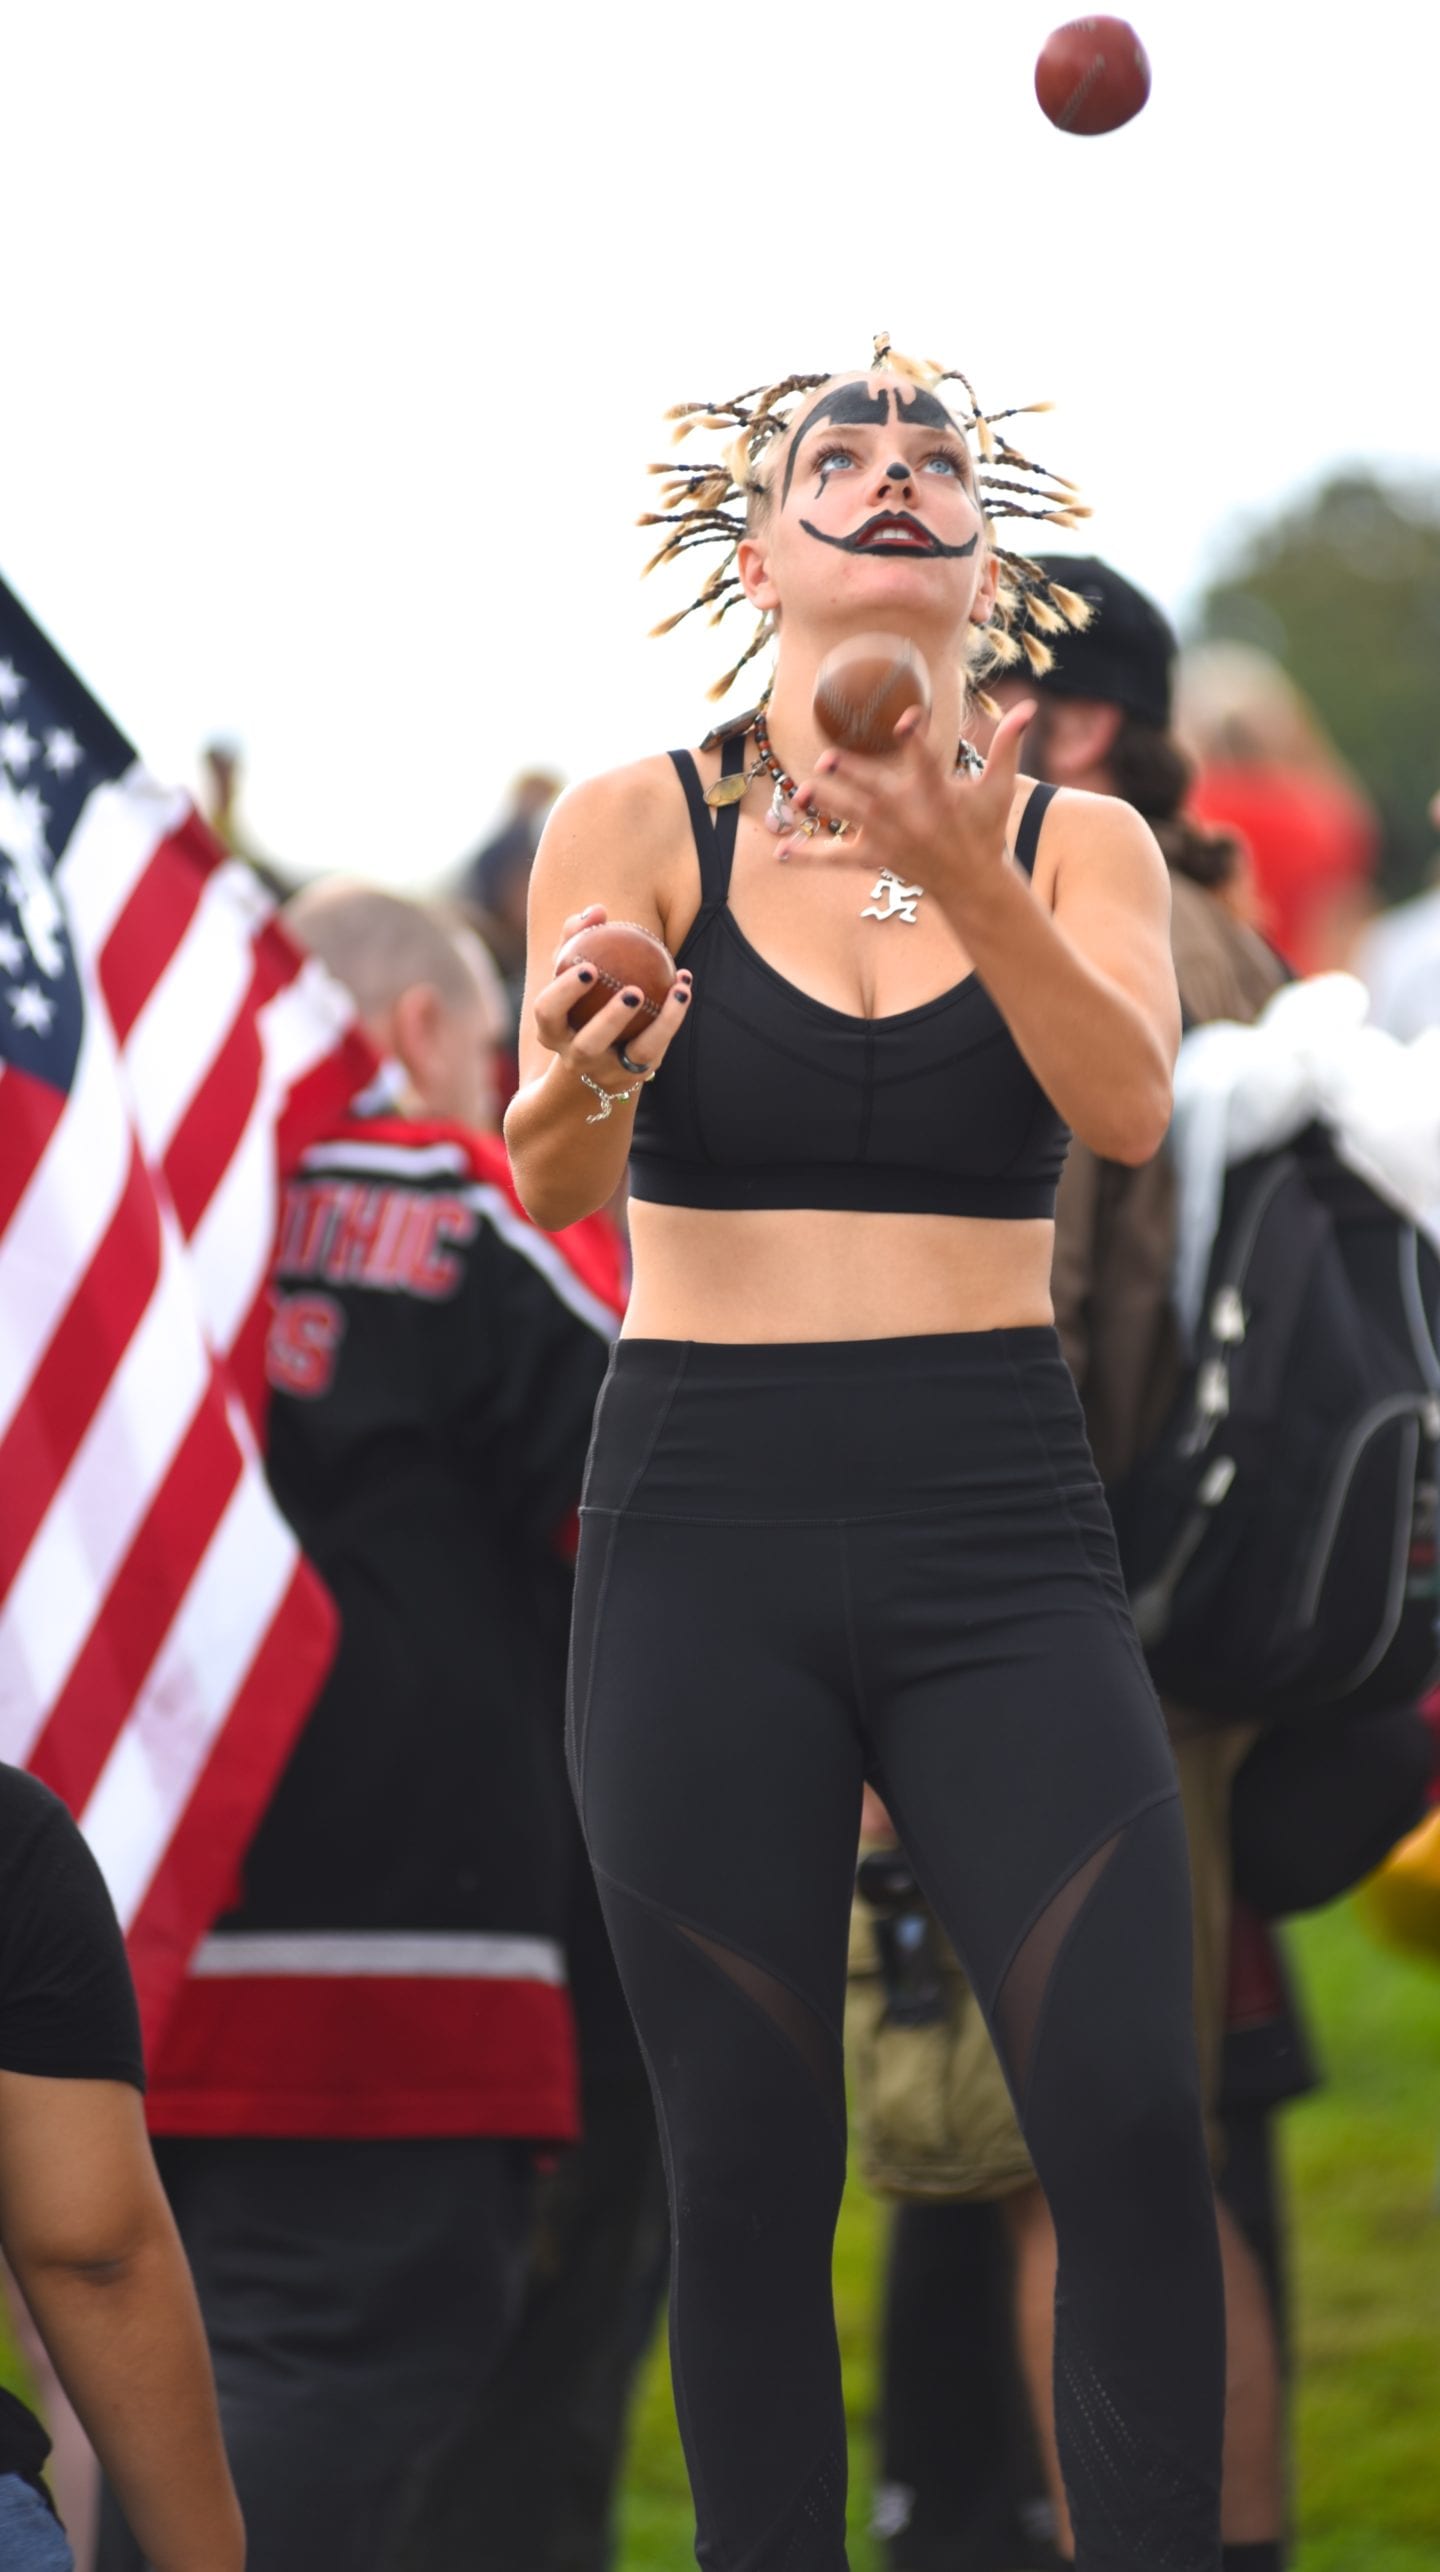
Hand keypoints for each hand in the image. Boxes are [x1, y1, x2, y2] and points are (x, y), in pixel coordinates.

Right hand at [529, 903, 692, 1094]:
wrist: (589, 1061)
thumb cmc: (577, 1004)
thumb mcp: (570, 975)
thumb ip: (577, 940)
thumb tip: (596, 911)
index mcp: (551, 1031)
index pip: (548, 1012)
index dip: (565, 992)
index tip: (589, 967)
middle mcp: (576, 1057)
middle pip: (587, 1045)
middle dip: (610, 1019)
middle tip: (632, 990)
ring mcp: (608, 1071)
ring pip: (636, 1053)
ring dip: (660, 1023)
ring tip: (677, 990)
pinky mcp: (636, 1074)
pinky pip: (660, 1045)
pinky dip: (674, 1015)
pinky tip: (684, 986)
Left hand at [774, 699, 1036, 915]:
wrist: (972, 882)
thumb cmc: (984, 827)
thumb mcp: (999, 786)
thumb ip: (1008, 744)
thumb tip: (1030, 706)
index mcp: (937, 792)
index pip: (925, 758)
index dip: (915, 735)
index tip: (905, 717)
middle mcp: (908, 814)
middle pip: (874, 790)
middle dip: (851, 774)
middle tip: (828, 758)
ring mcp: (888, 837)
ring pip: (850, 817)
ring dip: (824, 804)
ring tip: (798, 794)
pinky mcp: (875, 857)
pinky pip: (837, 858)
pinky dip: (810, 856)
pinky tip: (782, 851)